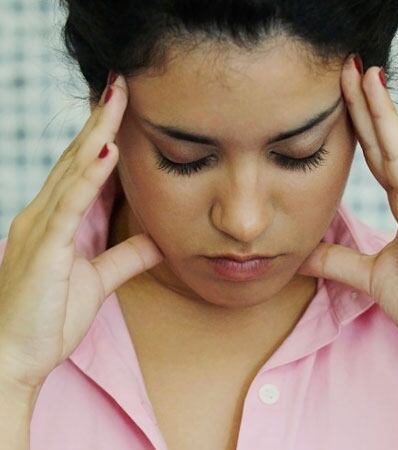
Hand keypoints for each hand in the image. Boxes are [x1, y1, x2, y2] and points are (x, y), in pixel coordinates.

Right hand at [0, 72, 163, 389]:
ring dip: (96, 133)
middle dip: (100, 120)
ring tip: (117, 99)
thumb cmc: (47, 319)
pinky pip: (68, 205)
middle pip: (77, 157)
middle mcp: (44, 214)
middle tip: (121, 83)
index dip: (103, 136)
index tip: (124, 106)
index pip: (84, 169)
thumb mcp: (98, 281)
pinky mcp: (44, 248)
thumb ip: (126, 257)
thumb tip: (158, 241)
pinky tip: (105, 151)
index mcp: (57, 220)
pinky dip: (88, 177)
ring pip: (72, 170)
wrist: (13, 359)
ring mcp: (40, 227)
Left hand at [298, 55, 397, 376]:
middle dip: (369, 108)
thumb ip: (338, 261)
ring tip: (376, 82)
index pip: (376, 157)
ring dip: (391, 122)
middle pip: (387, 148)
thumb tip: (300, 252)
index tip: (342, 91)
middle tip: (353, 67)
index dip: (359, 125)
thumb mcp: (369, 278)